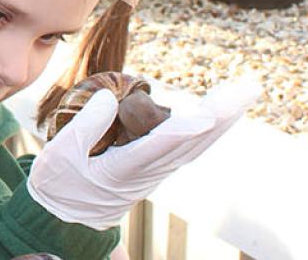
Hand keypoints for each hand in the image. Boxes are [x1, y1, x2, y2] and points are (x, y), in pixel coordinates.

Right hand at [26, 78, 259, 228]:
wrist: (65, 217)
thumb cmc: (59, 184)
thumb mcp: (60, 155)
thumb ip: (86, 125)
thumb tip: (111, 97)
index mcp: (122, 169)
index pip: (158, 147)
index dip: (184, 129)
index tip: (208, 115)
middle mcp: (147, 172)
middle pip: (191, 143)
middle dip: (221, 115)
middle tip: (248, 89)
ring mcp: (155, 172)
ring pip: (195, 145)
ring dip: (222, 120)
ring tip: (243, 93)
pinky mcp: (155, 169)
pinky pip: (188, 147)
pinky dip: (207, 128)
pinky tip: (220, 113)